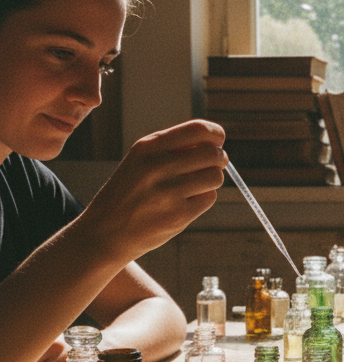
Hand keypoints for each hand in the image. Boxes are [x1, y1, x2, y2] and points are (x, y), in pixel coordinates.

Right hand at [79, 121, 225, 264]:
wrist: (105, 231)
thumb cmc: (129, 192)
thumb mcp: (140, 161)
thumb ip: (173, 149)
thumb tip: (215, 143)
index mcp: (148, 147)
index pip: (199, 130)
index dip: (216, 134)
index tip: (218, 141)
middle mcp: (158, 166)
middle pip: (213, 154)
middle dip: (219, 159)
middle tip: (213, 166)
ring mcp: (168, 192)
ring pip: (215, 177)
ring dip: (212, 180)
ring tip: (194, 186)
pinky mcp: (178, 215)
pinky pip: (209, 198)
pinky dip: (203, 199)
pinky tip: (185, 203)